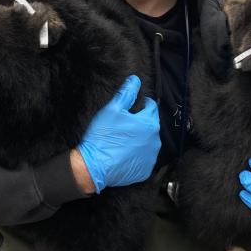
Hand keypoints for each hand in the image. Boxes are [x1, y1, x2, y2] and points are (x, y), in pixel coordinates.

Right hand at [76, 75, 160, 192]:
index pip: (151, 107)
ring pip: (148, 142)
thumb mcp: (112, 110)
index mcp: (149, 124)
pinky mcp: (145, 170)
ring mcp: (151, 157)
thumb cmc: (104, 137)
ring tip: (124, 139)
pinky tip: (125, 152)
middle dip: (141, 122)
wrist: (94, 166)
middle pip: (151, 125)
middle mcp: (155, 141)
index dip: (142, 104)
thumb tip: (135, 80)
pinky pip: (144, 158)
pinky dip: (137, 154)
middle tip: (124, 123)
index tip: (132, 107)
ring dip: (140, 139)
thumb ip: (126, 93)